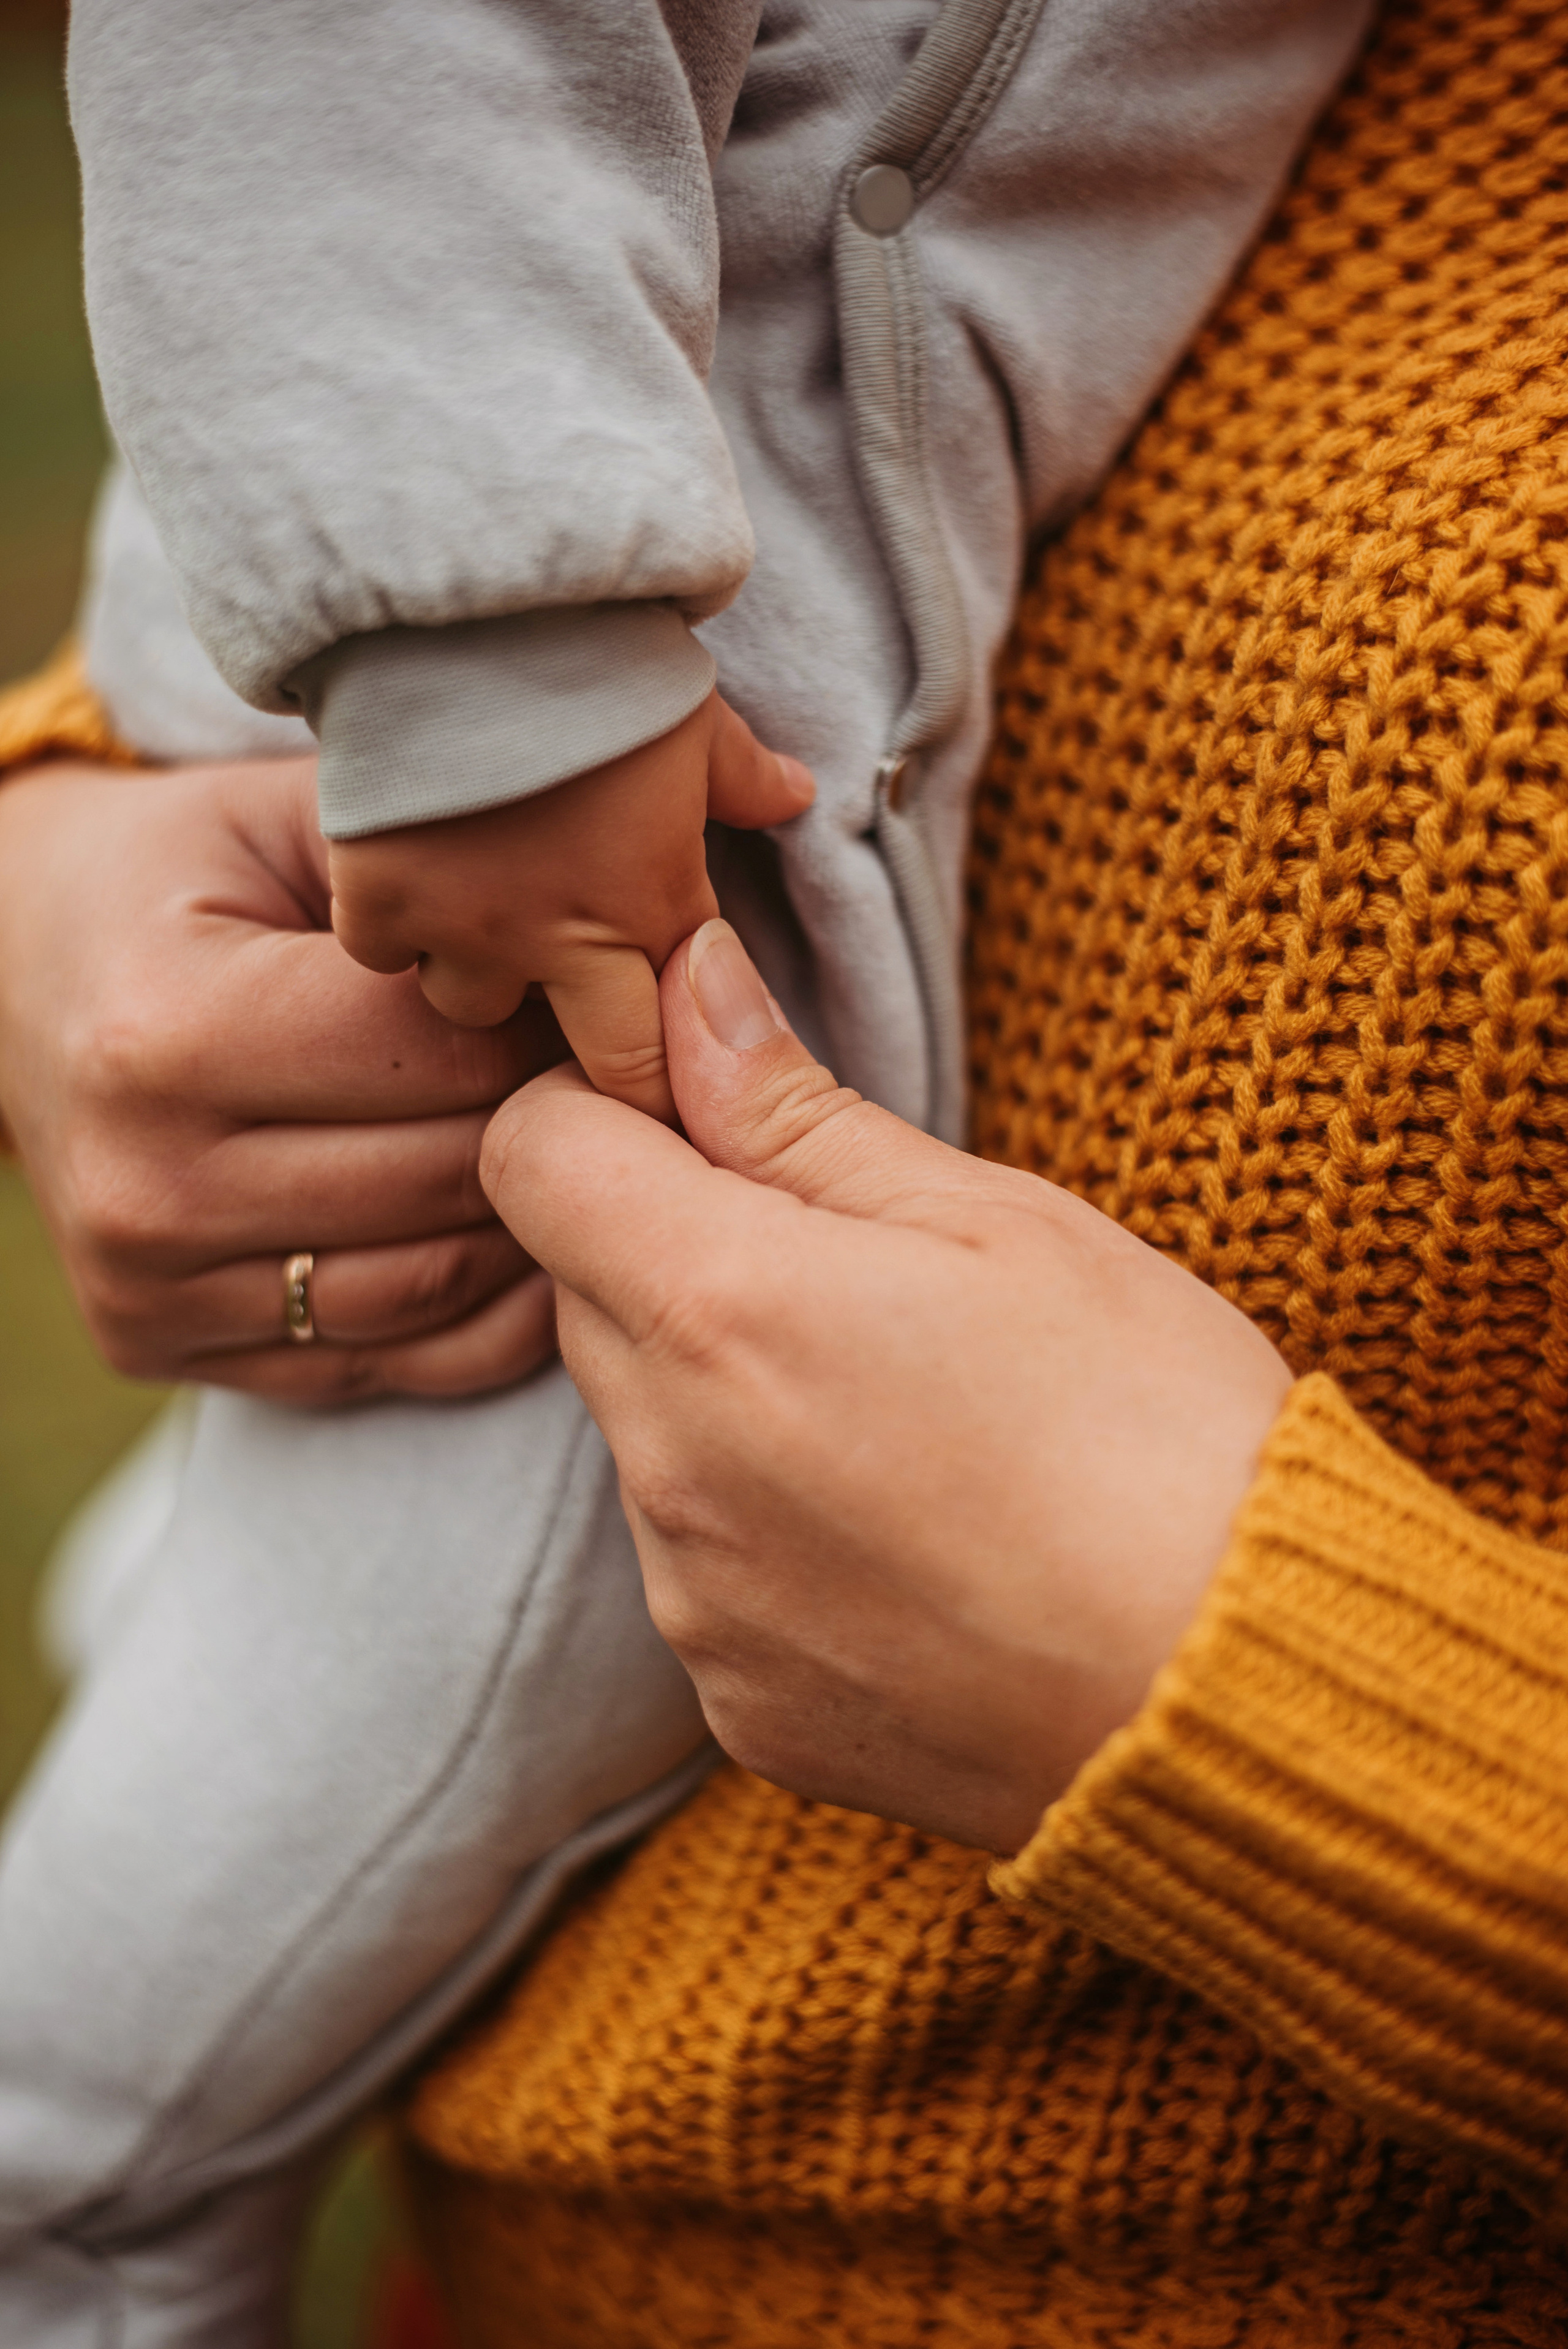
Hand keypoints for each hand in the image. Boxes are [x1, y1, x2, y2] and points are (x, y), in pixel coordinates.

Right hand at [0, 756, 566, 1400]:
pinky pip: (397, 1360)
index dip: (545, 1020)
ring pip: (437, 1280)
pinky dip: (489, 1308)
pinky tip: (529, 1235)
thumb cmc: (188, 875)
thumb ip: (421, 866)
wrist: (28, 966)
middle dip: (555, 1121)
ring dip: (536, 1219)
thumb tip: (589, 924)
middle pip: (447, 1175)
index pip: (442, 1059)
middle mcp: (145, 1182)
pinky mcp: (164, 1345)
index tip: (589, 989)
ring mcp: (148, 1283)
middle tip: (612, 1072)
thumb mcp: (285, 819)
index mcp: (170, 1034)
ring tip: (581, 1144)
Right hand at [328, 692, 813, 1122]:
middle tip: (580, 1003)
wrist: (473, 604)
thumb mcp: (693, 714)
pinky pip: (382, 951)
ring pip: (472, 1007)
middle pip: (598, 1064)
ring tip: (483, 912)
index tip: (664, 1024)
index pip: (681, 1035)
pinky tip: (405, 874)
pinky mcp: (381, 896)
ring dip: (485, 975)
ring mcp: (466, 928)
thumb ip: (745, 777)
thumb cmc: (600, 653)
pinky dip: (393, 924)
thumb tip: (798, 796)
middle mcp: (561, 942)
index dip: (676, 1036)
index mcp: (653, 906)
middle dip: (601, 1049)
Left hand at [482, 919, 1292, 1852]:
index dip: (607, 1108)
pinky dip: (774, 1537)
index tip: (712, 1121)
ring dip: (731, 1401)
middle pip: (590, 1296)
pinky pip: (706, 1573)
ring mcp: (697, 1602)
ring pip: (649, 1438)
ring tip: (918, 1428)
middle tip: (862, 1278)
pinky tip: (920, 1544)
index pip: (533, 1154)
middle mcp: (670, 1465)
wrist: (1248, 1699)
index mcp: (722, 1306)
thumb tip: (684, 990)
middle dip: (684, 1254)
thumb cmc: (1154, 1429)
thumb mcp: (1000, 1221)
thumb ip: (798, 1112)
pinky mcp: (740, 1707)